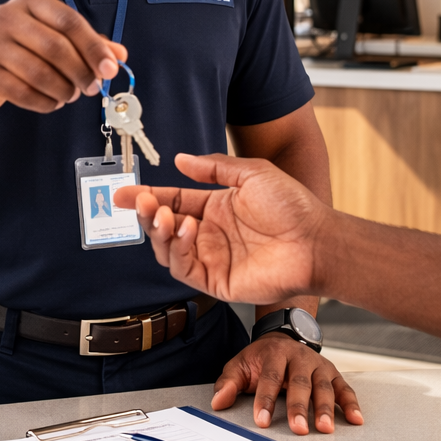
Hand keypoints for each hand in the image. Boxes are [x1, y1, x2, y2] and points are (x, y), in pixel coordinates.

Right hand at [0, 0, 126, 112]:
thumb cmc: (19, 49)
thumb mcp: (53, 37)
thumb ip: (87, 44)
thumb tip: (119, 56)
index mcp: (30, 1)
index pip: (70, 21)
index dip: (94, 47)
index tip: (111, 69)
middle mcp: (6, 16)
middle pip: (56, 47)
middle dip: (80, 72)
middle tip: (92, 88)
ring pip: (40, 73)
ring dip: (63, 90)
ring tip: (69, 95)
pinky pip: (23, 92)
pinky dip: (45, 102)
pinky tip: (51, 102)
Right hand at [114, 153, 331, 304]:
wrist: (316, 240)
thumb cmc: (292, 205)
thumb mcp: (252, 173)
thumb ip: (214, 168)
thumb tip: (181, 159)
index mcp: (215, 208)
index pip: (172, 201)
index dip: (147, 197)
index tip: (124, 192)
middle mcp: (209, 234)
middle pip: (163, 226)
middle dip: (146, 213)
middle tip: (139, 201)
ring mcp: (211, 258)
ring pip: (168, 249)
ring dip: (158, 230)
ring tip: (162, 214)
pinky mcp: (216, 281)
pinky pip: (184, 268)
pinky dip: (177, 249)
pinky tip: (186, 228)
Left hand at [213, 334, 362, 433]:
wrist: (283, 337)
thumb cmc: (261, 358)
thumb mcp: (240, 365)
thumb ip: (228, 383)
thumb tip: (218, 402)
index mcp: (274, 354)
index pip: (270, 378)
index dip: (265, 399)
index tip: (262, 420)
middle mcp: (299, 358)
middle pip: (300, 383)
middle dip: (299, 407)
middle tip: (299, 428)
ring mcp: (318, 365)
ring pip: (323, 386)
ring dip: (326, 408)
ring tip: (325, 427)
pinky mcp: (332, 373)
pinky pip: (344, 388)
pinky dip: (351, 403)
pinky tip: (355, 419)